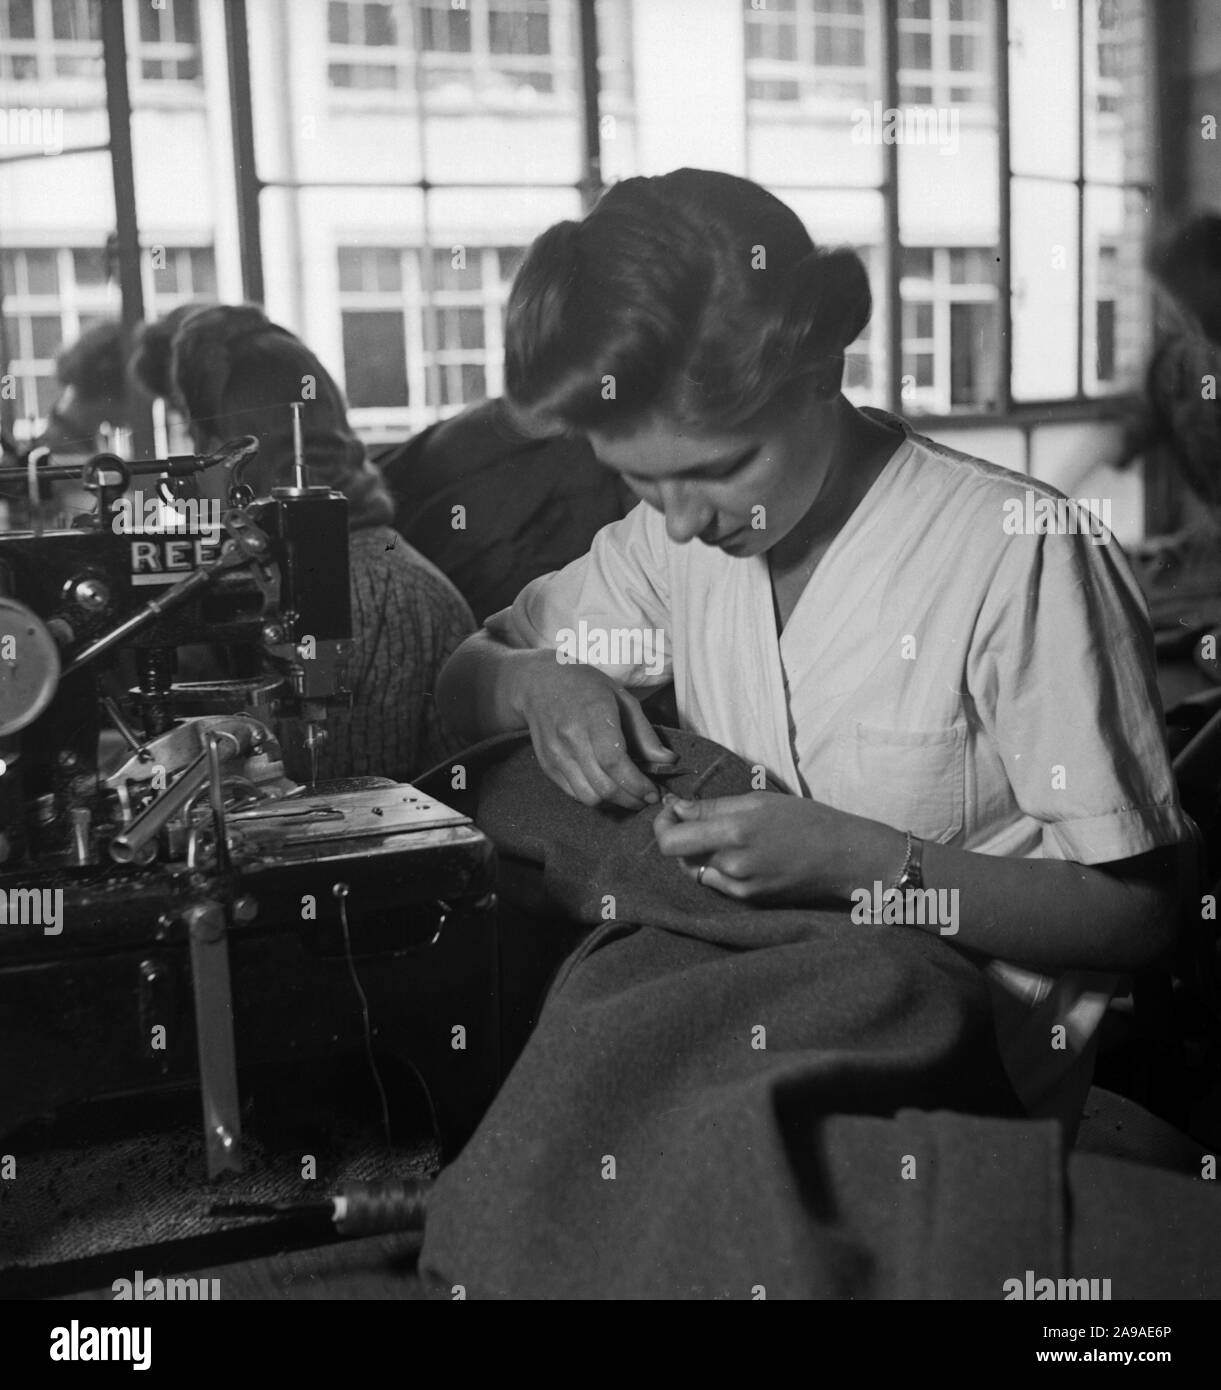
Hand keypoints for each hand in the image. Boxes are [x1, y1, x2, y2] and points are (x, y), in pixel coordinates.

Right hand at [515, 656, 677, 809]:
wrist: (538, 683)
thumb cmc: (584, 686)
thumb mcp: (621, 697)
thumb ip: (644, 732)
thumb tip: (667, 760)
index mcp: (593, 715)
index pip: (615, 762)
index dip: (637, 784)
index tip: (653, 792)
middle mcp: (571, 738)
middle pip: (603, 786)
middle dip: (631, 800)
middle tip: (646, 798)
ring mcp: (556, 754)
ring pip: (589, 797)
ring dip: (614, 803)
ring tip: (628, 795)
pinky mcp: (548, 766)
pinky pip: (574, 794)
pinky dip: (595, 797)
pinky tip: (607, 787)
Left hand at [652, 790, 894, 904]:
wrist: (844, 857)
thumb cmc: (806, 820)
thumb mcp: (759, 801)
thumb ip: (712, 807)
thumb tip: (676, 807)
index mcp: (733, 833)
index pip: (671, 841)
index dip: (663, 826)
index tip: (673, 812)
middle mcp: (731, 865)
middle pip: (679, 858)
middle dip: (680, 838)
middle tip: (696, 820)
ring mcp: (739, 889)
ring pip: (697, 872)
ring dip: (700, 855)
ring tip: (726, 837)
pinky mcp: (748, 902)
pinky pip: (717, 884)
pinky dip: (718, 869)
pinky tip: (741, 855)